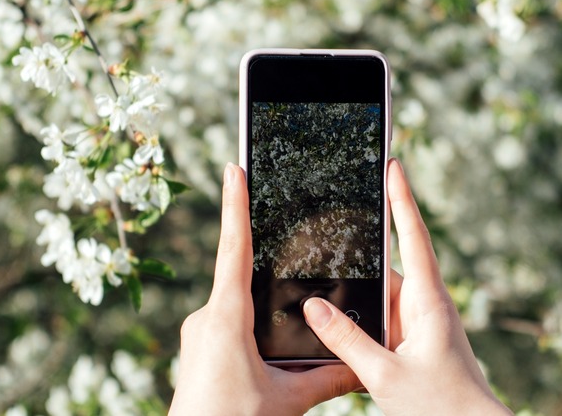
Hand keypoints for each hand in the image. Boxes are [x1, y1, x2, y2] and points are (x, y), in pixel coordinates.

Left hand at [169, 163, 360, 414]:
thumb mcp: (287, 400)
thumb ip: (328, 379)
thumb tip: (363, 368)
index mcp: (227, 318)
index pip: (234, 250)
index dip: (235, 205)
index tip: (233, 169)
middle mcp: (207, 317)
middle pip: (239, 276)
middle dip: (265, 262)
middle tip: (288, 237)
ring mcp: (198, 332)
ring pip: (236, 303)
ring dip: (260, 306)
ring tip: (282, 327)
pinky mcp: (198, 347)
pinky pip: (227, 321)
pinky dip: (250, 324)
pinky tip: (268, 348)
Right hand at [303, 159, 511, 415]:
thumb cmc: (440, 406)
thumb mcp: (384, 375)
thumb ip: (346, 339)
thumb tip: (313, 305)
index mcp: (427, 302)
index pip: (414, 237)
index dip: (402, 199)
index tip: (394, 165)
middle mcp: (426, 305)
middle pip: (388, 265)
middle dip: (361, 252)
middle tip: (331, 222)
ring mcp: (420, 322)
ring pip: (381, 295)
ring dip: (358, 295)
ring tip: (324, 292)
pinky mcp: (414, 339)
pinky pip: (382, 317)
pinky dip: (362, 317)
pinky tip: (339, 325)